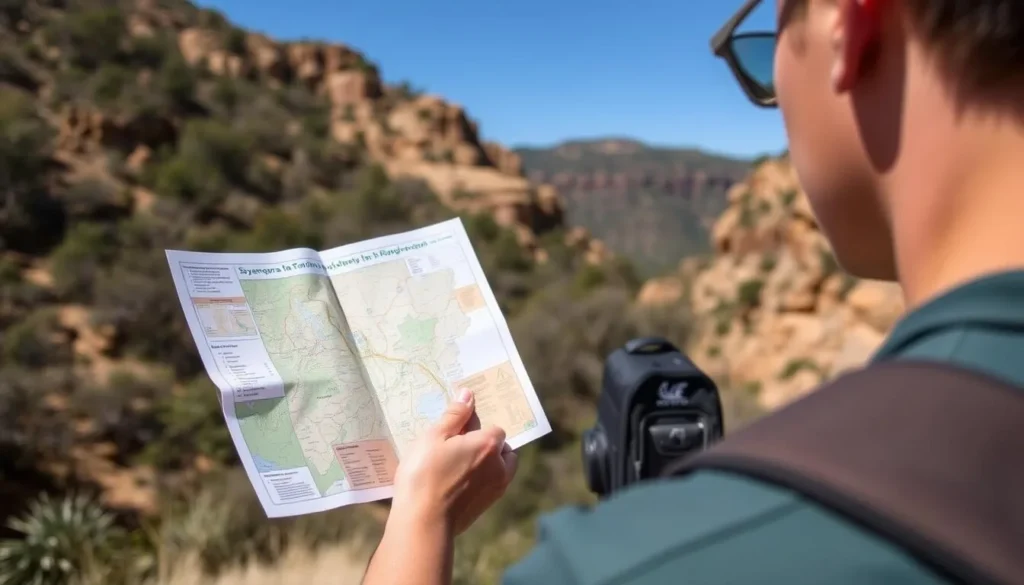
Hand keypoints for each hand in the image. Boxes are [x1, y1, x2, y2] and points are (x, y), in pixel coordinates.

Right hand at [391, 389, 518, 534]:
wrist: (423, 523)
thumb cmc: (424, 475)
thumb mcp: (434, 437)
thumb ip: (454, 416)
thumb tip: (468, 394)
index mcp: (489, 445)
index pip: (494, 427)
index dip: (476, 426)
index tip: (457, 430)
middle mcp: (499, 466)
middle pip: (503, 449)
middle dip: (488, 445)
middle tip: (460, 446)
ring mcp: (495, 490)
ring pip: (500, 469)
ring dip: (487, 464)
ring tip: (458, 465)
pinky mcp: (485, 507)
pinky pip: (489, 487)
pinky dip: (480, 481)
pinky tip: (456, 483)